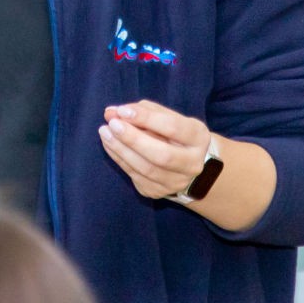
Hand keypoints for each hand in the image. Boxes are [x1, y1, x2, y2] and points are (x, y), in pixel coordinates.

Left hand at [97, 100, 211, 199]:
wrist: (184, 163)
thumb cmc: (171, 132)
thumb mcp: (164, 116)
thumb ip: (141, 111)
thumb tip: (112, 112)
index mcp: (198, 138)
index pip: (173, 128)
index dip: (146, 119)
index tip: (122, 111)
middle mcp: (192, 164)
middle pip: (162, 155)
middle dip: (133, 139)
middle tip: (112, 124)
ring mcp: (176, 182)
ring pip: (146, 169)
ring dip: (121, 149)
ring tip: (105, 132)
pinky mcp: (158, 192)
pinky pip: (135, 176)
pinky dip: (119, 159)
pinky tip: (109, 144)